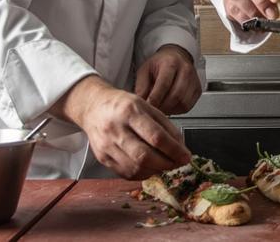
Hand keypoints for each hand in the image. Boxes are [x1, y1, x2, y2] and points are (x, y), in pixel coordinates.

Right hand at [54, 75, 190, 179]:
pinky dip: (143, 173)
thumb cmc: (122, 105)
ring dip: (156, 170)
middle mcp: (116, 129)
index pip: (156, 136)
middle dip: (167, 163)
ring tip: (164, 163)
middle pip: (145, 156)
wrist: (93, 108)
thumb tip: (180, 147)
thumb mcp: (146, 106)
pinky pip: (127, 173)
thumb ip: (164, 125)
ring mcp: (107, 146)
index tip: (186, 155)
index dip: (174, 150)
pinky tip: (150, 167)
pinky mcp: (102, 158)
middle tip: (178, 163)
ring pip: (136, 168)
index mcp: (130, 111)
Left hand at [135, 44, 201, 115]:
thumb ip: (141, 86)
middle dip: (163, 106)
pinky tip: (170, 106)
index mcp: (171, 63)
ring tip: (161, 108)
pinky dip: (177, 110)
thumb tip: (141, 102)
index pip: (164, 84)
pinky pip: (188, 105)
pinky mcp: (197, 89)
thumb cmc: (160, 64)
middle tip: (153, 110)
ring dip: (170, 109)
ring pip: (183, 102)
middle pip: (175, 95)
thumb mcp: (145, 70)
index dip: (155, 98)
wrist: (175, 57)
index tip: (148, 106)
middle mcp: (185, 70)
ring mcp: (194, 80)